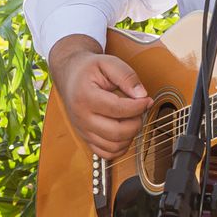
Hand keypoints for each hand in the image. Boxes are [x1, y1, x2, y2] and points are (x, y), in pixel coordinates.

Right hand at [49, 37, 152, 159]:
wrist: (70, 75)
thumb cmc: (89, 69)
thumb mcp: (108, 62)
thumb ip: (127, 76)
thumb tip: (142, 95)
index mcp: (85, 96)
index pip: (118, 109)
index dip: (138, 106)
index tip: (146, 99)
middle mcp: (81, 117)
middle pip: (117, 132)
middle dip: (136, 123)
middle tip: (140, 111)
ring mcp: (83, 130)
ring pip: (113, 146)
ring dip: (130, 136)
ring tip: (132, 119)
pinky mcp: (86, 137)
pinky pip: (106, 153)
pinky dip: (120, 147)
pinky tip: (124, 132)